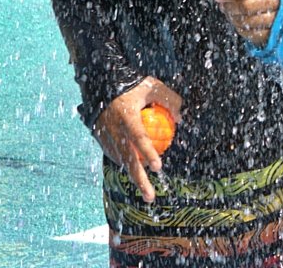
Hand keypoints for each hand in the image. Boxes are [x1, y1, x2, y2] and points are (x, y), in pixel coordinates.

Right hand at [93, 77, 182, 202]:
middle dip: (140, 181)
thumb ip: (169, 100)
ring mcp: (106, 137)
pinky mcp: (101, 140)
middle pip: (128, 161)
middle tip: (151, 197)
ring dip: (134, 177)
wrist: (102, 84)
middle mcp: (115, 130)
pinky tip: (137, 170)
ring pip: (122, 162)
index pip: (139, 138)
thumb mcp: (152, 87)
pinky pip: (116, 156)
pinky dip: (126, 164)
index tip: (158, 167)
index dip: (148, 153)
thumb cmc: (132, 86)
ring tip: (148, 193)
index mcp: (127, 117)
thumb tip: (181, 118)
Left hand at [214, 0, 279, 47]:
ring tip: (229, 13)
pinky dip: (240, 28)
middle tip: (222, 5)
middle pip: (246, 6)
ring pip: (247, 21)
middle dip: (230, 7)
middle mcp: (276, 2)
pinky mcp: (272, 34)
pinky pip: (250, 34)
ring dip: (233, 18)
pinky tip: (238, 22)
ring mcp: (275, 19)